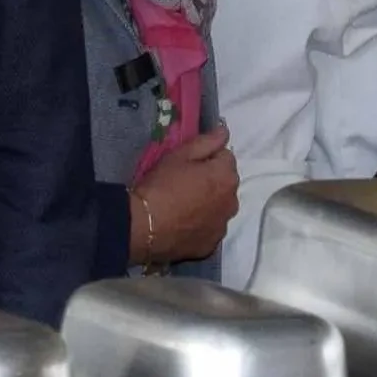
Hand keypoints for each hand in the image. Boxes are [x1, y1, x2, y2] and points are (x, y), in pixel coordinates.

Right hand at [127, 120, 238, 268]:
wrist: (144, 227)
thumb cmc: (161, 185)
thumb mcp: (179, 156)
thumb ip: (207, 141)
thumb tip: (225, 132)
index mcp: (227, 177)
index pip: (226, 157)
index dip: (207, 157)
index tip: (188, 164)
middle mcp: (232, 202)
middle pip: (226, 183)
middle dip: (212, 180)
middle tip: (185, 183)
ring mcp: (223, 225)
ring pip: (220, 206)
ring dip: (210, 202)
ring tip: (184, 205)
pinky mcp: (211, 244)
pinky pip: (211, 227)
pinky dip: (203, 223)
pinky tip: (184, 222)